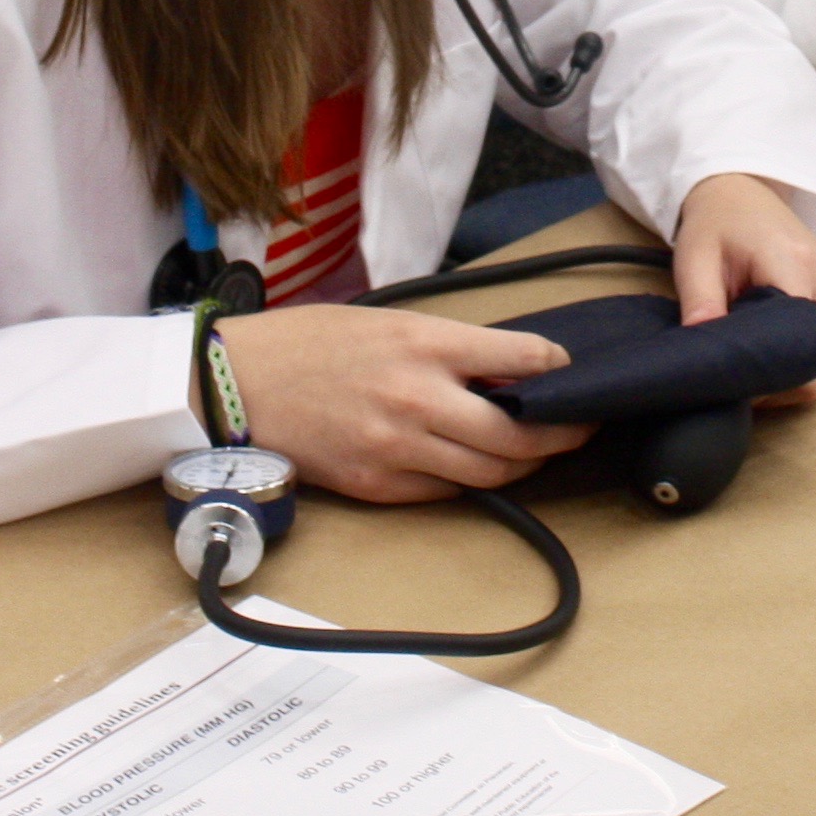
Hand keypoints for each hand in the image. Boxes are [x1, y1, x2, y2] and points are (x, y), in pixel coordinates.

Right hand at [216, 304, 592, 504]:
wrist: (235, 385)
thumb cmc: (308, 345)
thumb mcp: (388, 322)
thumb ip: (449, 346)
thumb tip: (507, 366)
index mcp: (424, 345)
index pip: (521, 359)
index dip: (558, 369)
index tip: (570, 373)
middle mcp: (418, 399)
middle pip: (518, 433)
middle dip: (561, 434)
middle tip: (579, 428)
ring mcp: (396, 449)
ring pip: (490, 472)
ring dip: (523, 465)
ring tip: (538, 451)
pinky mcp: (376, 485)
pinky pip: (445, 493)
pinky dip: (470, 481)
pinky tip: (478, 466)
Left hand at [673, 171, 815, 405]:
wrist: (744, 196)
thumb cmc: (718, 227)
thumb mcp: (694, 259)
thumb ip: (700, 303)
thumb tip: (705, 354)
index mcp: (795, 262)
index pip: (797, 340)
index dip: (766, 370)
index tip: (736, 380)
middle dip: (781, 376)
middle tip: (742, 372)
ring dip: (797, 368)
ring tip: (760, 352)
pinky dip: (811, 355)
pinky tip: (782, 342)